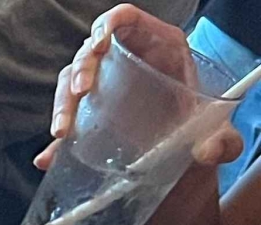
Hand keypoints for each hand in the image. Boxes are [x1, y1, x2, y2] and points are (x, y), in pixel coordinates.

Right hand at [33, 4, 240, 169]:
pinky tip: (56, 146)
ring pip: (72, 79)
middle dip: (79, 71)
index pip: (126, 19)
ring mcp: (106, 82)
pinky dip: (61, 124)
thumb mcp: (215, 128)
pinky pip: (68, 108)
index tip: (99, 45)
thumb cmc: (199, 126)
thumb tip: (208, 151)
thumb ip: (221, 140)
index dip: (108, 25)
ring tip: (63, 129)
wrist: (183, 151)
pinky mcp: (92, 107)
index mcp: (160, 46)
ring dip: (63, 102)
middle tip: (80, 92)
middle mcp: (128, 59)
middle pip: (90, 51)